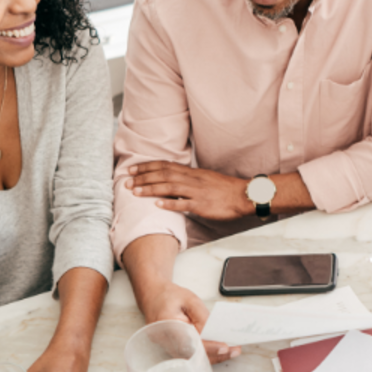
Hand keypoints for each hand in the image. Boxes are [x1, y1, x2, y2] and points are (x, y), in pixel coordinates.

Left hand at [127, 161, 252, 220]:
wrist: (244, 195)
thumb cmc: (225, 189)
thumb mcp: (206, 178)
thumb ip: (189, 178)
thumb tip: (173, 179)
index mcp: (193, 172)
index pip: (165, 165)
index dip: (147, 166)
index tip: (132, 169)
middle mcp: (192, 179)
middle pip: (163, 175)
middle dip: (143, 177)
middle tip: (127, 181)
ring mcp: (197, 192)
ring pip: (170, 188)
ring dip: (151, 189)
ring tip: (135, 191)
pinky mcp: (202, 205)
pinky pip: (184, 204)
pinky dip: (170, 204)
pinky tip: (157, 205)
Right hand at [141, 280, 240, 363]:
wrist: (152, 295)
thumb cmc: (170, 296)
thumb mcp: (189, 299)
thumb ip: (202, 316)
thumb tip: (215, 333)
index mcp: (166, 324)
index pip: (189, 341)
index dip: (209, 347)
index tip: (225, 347)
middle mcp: (164, 340)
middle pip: (192, 354)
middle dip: (216, 354)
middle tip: (235, 351)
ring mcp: (166, 347)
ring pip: (192, 358)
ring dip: (213, 356)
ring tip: (232, 351)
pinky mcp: (171, 349)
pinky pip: (190, 355)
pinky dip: (206, 354)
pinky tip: (220, 351)